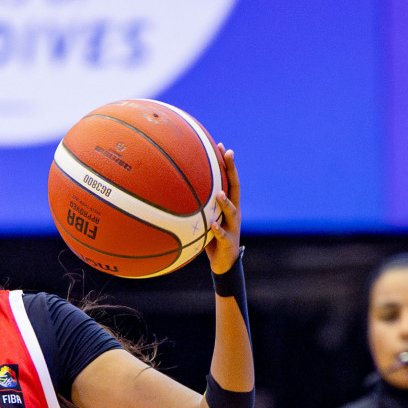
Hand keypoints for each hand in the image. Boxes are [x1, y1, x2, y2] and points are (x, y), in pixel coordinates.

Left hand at [205, 143, 240, 273]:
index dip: (227, 163)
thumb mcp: (204, 218)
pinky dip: (217, 230)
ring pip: (231, 211)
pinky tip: (212, 225)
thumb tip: (172, 190)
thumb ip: (196, 205)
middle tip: (228, 153)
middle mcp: (234, 212)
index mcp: (229, 204)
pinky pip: (222, 235)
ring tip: (218, 193)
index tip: (221, 145)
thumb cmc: (211, 238)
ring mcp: (232, 226)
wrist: (224, 262)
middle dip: (232, 170)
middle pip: (235, 188)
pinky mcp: (228, 242)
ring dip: (225, 202)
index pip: (229, 180)